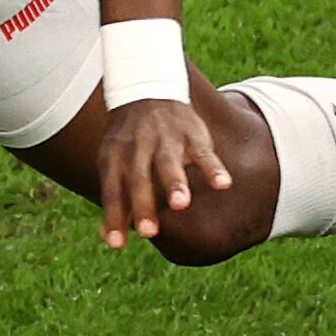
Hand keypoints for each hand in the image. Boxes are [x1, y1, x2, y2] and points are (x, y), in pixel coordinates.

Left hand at [98, 96, 234, 249]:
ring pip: (169, 162)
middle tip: (148, 233)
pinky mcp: (191, 132)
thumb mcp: (115, 164)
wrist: (146, 90)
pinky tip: (223, 185)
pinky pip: (203, 151)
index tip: (116, 245)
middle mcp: (137, 147)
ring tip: (181, 205)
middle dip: (143, 205)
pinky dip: (213, 167)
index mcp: (114, 157)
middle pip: (139, 178)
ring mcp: (165, 139)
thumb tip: (112, 240)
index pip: (111, 189)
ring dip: (175, 183)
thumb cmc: (129, 142)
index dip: (114, 216)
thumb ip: (118, 200)